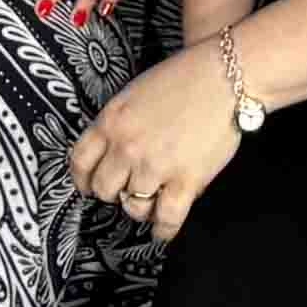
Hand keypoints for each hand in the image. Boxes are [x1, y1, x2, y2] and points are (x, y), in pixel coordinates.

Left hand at [73, 42, 247, 236]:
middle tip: (129, 188)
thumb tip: (114, 152)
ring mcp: (154, 166)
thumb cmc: (185, 77)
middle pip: (104, 189)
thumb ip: (119, 123)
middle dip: (114, 191)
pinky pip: (165, 218)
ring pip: (132, 207)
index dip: (83, 179)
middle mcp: (126, 147)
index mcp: (110, 121)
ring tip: (152, 202)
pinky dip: (162, 230)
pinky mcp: (184, 181)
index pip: (80, 162)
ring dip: (140, 207)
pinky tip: (162, 231)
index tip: (89, 185)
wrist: (226, 75)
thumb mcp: (135, 93)